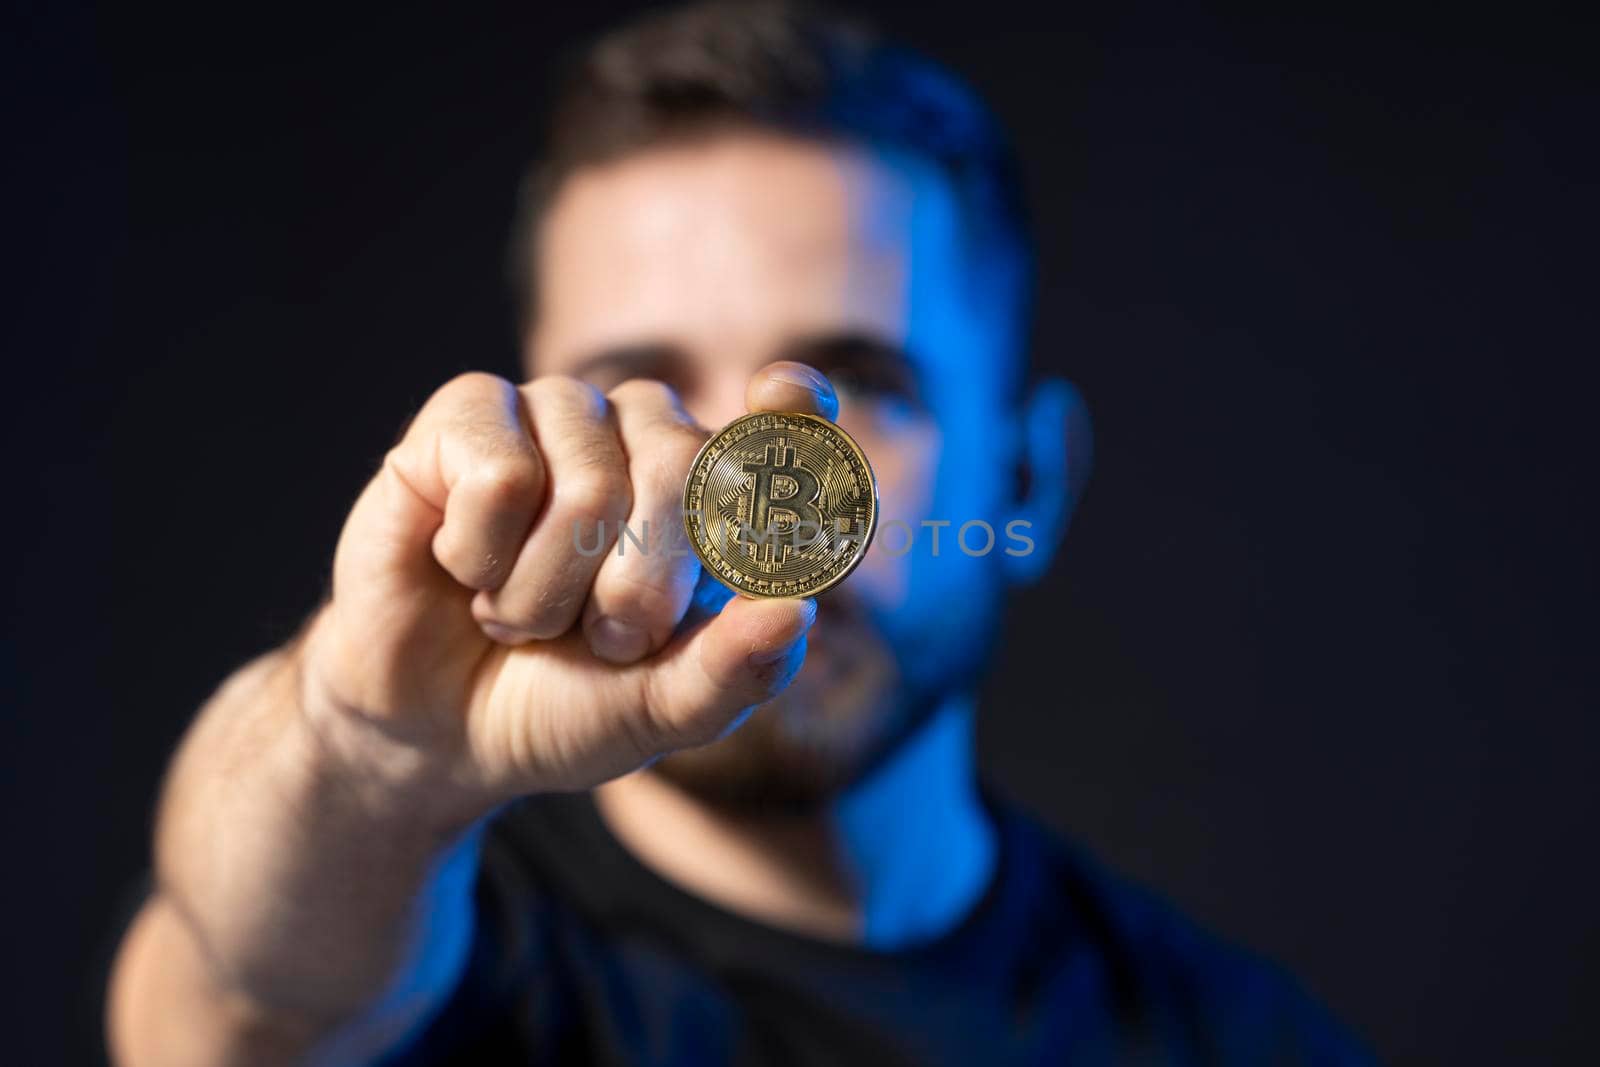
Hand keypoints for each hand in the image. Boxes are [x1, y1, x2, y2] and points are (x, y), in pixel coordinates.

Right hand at [294, 362, 834, 822]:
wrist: (435, 724)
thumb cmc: (566, 702)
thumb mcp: (659, 712)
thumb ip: (734, 671)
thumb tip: (796, 611)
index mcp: (717, 493)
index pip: (781, 425)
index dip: (794, 415)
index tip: (793, 403)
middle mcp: (648, 433)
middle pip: (683, 469)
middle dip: (638, 592)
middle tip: (600, 638)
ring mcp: (562, 413)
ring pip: (589, 488)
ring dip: (545, 593)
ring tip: (522, 614)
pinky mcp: (470, 412)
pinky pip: (501, 475)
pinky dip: (480, 555)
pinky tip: (464, 566)